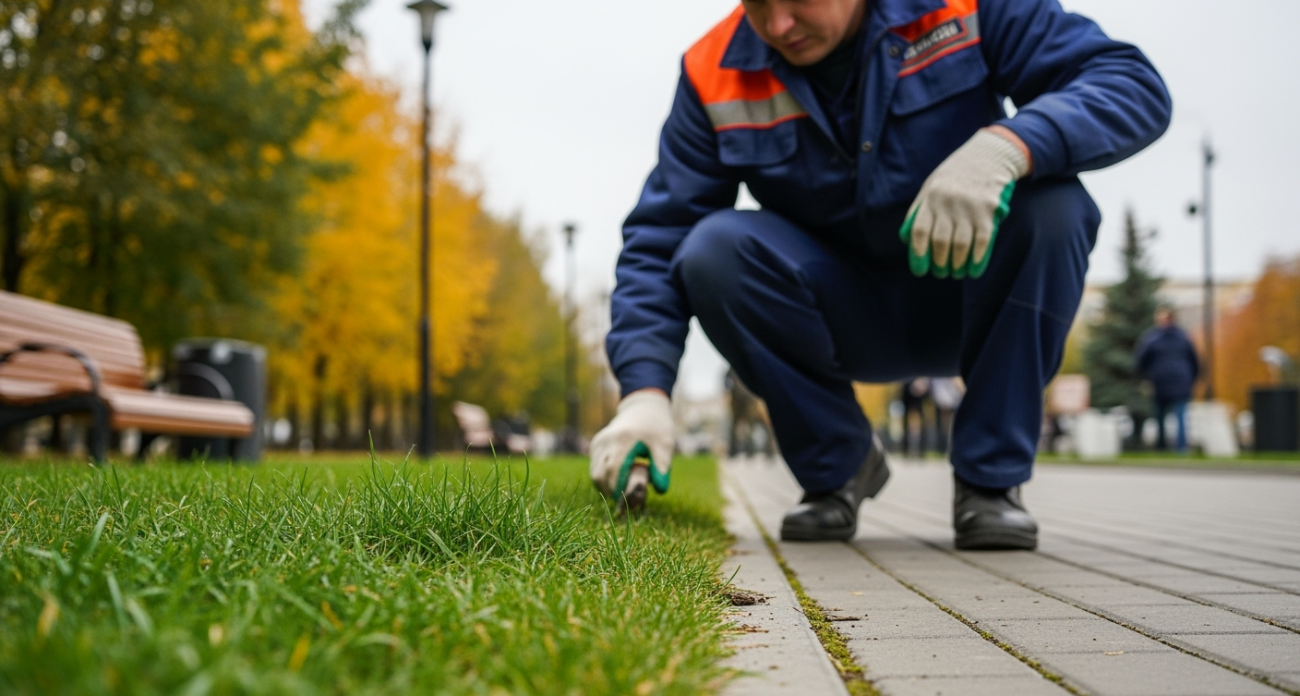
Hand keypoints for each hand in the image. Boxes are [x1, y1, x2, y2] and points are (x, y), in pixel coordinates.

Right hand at [588, 389, 674, 501]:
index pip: (614, 470)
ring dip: (607, 486)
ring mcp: (599, 442)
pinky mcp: (596, 444)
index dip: (618, 490)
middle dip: (611, 492)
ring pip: (595, 474)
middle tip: (626, 502)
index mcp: (623, 439)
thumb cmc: (657, 427)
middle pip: (600, 475)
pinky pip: (596, 468)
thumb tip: (660, 490)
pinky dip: (605, 478)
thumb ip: (662, 466)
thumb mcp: (665, 444)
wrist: (643, 407)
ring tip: (625, 490)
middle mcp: (606, 440)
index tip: (628, 503)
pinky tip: (620, 479)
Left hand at [899, 127, 1030, 278]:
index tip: (920, 270)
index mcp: (931, 198)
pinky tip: (974, 269)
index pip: (920, 231)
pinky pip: (983, 240)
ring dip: (958, 264)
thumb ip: (919, 210)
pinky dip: (978, 258)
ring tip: (956, 272)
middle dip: (940, 263)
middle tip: (941, 273)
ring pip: (961, 244)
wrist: (988, 156)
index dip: (918, 254)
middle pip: (940, 242)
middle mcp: (948, 202)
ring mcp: (970, 206)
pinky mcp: (989, 209)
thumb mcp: (931, 186)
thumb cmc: (955, 175)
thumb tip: (907, 239)